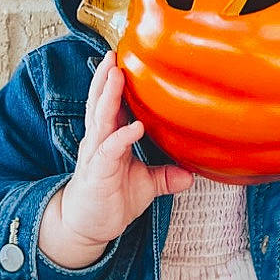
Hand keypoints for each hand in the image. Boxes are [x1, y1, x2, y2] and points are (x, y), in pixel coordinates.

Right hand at [46, 49, 194, 261]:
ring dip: (107, 96)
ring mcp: (96, 155)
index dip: (117, 83)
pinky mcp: (97, 172)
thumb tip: (192, 174)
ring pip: (100, 119)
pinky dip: (121, 137)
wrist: (87, 227)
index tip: (126, 59)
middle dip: (105, 78)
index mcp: (109, 138)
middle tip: (114, 53)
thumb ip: (166, 176)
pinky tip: (134, 127)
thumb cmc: (111, 200)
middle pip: (100, 103)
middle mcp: (99, 141)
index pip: (112, 105)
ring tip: (114, 74)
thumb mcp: (145, 185)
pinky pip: (109, 150)